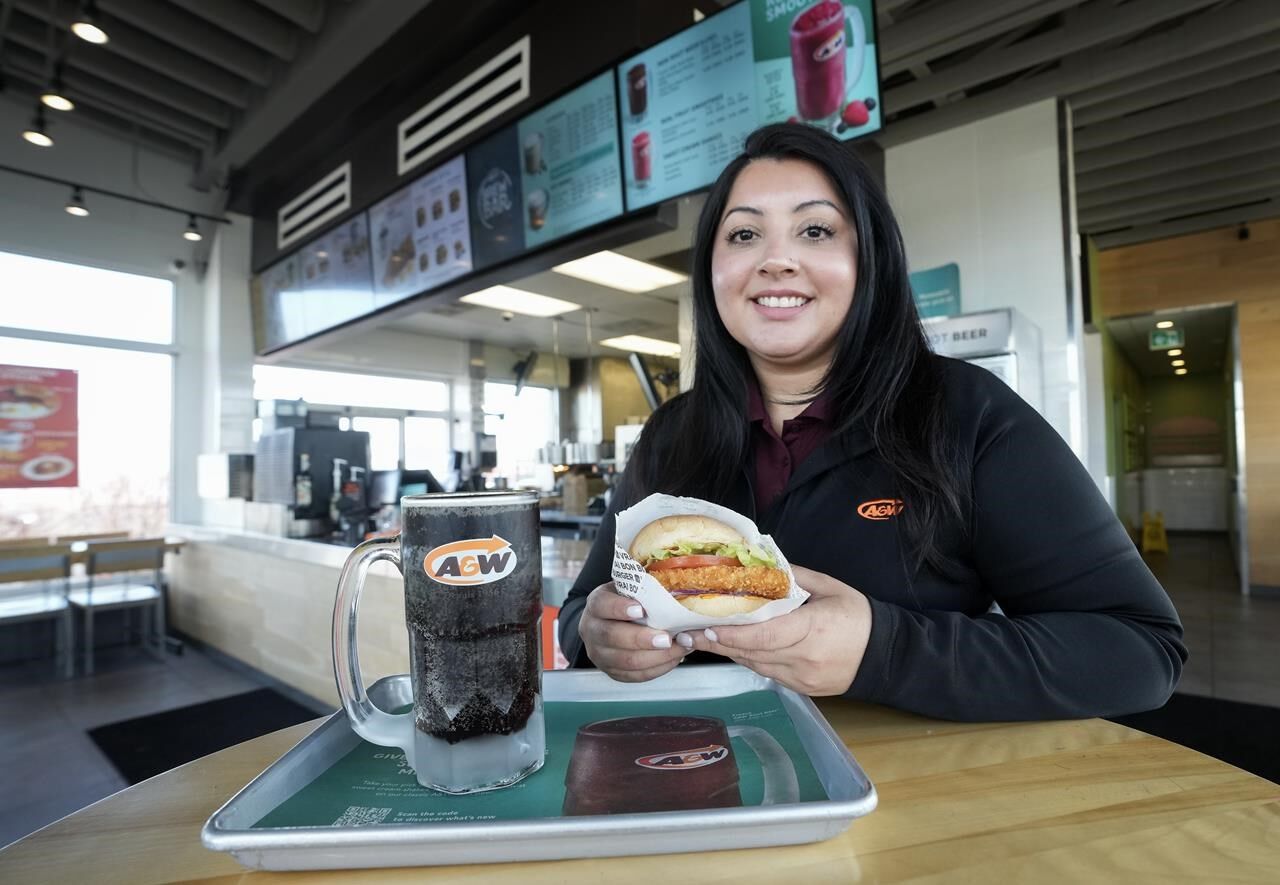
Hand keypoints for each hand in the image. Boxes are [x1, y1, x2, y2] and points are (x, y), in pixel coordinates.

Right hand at [578, 583, 689, 682]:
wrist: (611, 622)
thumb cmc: (627, 601)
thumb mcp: (629, 588)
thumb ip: (644, 588)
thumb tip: (675, 587)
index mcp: (596, 604)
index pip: (602, 605)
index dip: (619, 608)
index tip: (640, 609)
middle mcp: (591, 630)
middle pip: (612, 637)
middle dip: (641, 639)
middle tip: (666, 638)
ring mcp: (599, 654)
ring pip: (625, 661)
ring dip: (655, 657)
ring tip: (678, 648)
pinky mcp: (612, 671)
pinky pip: (635, 676)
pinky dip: (657, 669)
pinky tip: (674, 658)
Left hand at [682, 565, 871, 695]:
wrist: (886, 656)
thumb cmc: (858, 616)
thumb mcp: (829, 587)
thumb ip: (793, 577)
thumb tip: (761, 566)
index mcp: (813, 630)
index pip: (765, 635)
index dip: (732, 633)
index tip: (704, 626)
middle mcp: (804, 659)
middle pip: (753, 652)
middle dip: (718, 642)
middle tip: (687, 632)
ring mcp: (802, 678)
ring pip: (756, 665)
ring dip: (728, 651)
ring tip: (699, 639)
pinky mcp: (801, 689)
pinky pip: (767, 672)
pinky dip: (748, 658)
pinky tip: (731, 647)